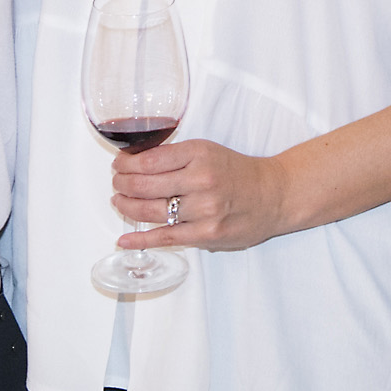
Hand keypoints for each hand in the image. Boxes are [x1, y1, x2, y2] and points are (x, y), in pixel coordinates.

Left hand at [110, 139, 293, 252]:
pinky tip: (124, 238)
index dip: (126, 164)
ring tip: (119, 202)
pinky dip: (141, 238)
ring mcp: (204, 209)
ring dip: (127, 207)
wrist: (274, 195)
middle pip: (144, 185)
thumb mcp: (208, 152)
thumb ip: (176, 157)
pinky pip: (165, 237)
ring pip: (150, 211)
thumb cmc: (238, 173)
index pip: (149, 160)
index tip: (119, 165)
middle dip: (122, 184)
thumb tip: (135, 164)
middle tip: (116, 183)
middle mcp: (201, 180)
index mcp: (199, 154)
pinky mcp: (206, 234)